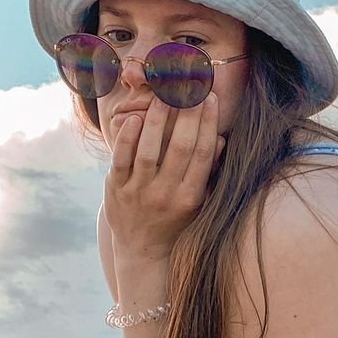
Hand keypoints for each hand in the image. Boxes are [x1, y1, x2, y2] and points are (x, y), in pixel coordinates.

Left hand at [103, 93, 224, 260]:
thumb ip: (208, 172)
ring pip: (149, 151)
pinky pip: (121, 160)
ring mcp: (140, 192)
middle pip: (180, 148)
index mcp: (191, 196)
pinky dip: (127, 138)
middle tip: (190, 87)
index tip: (210, 99)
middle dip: (187, 114)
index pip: (203, 153)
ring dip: (157, 120)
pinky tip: (134, 118)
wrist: (143, 249)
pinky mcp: (116, 189)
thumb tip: (220, 139)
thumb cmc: (176, 221)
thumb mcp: (199, 202)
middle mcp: (167, 194)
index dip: (208, 123)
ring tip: (164, 95)